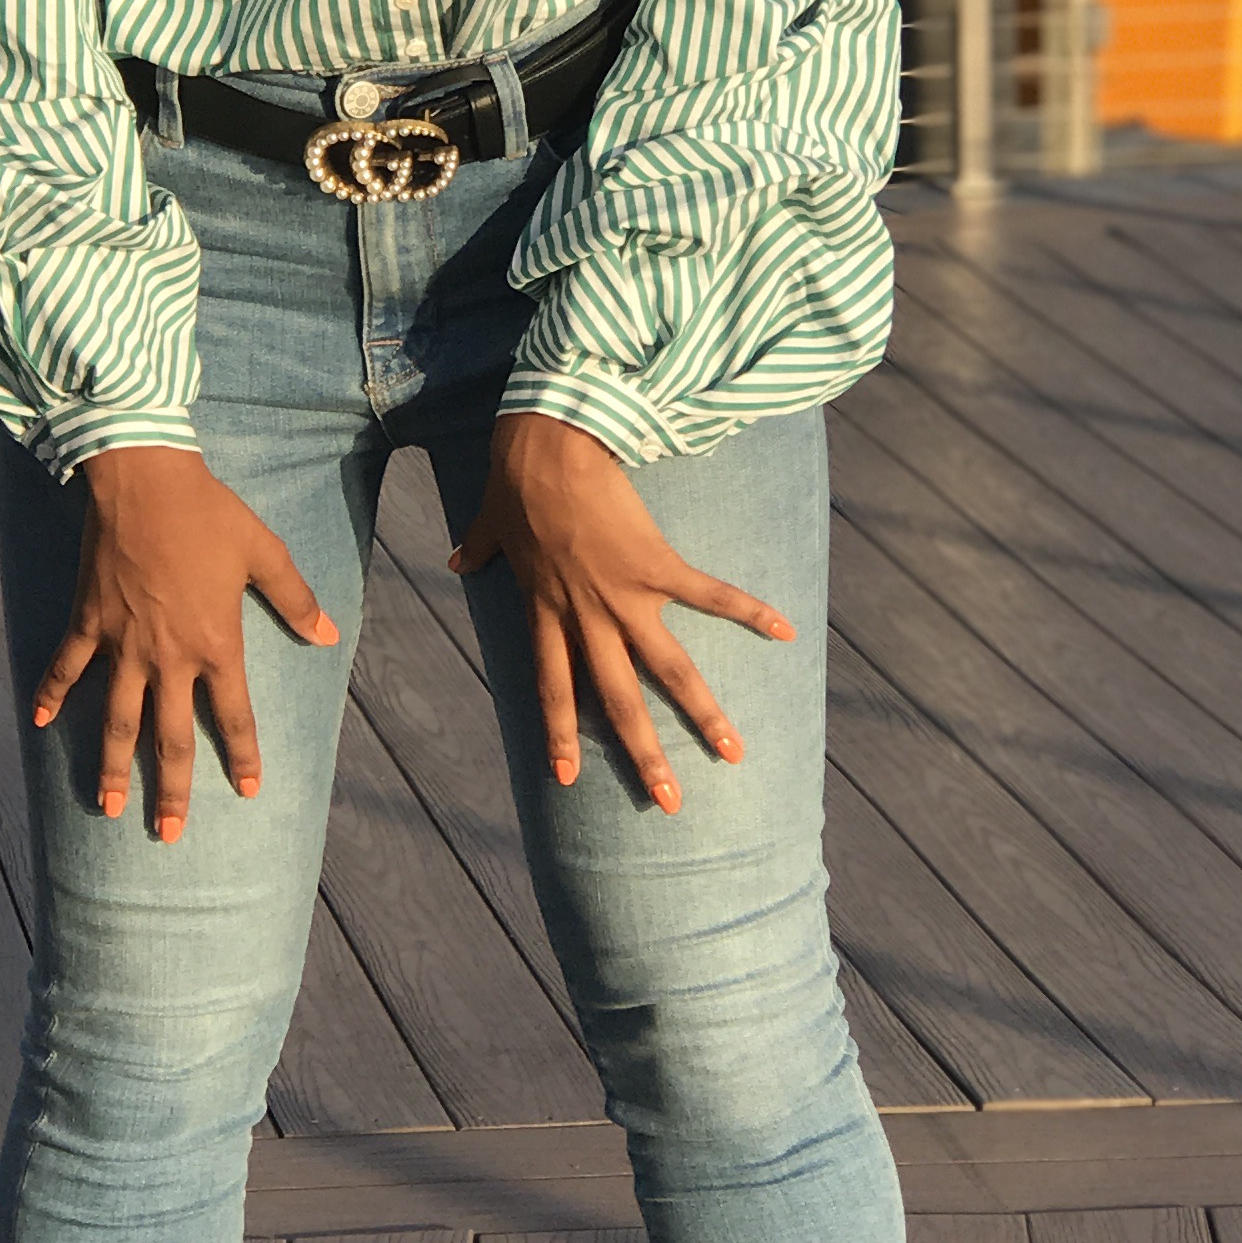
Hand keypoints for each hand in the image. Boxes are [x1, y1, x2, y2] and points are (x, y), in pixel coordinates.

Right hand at [35, 447, 335, 840]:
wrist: (144, 480)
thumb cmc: (209, 513)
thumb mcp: (264, 553)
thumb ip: (295, 599)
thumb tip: (329, 635)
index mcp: (215, 643)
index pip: (232, 715)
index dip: (241, 756)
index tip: (246, 791)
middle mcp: (168, 656)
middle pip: (168, 738)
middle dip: (169, 790)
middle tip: (166, 834)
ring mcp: (122, 643)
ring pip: (117, 721)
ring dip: (111, 767)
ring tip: (107, 808)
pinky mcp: (89, 622)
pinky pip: (67, 668)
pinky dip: (52, 695)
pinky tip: (41, 724)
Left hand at [450, 411, 792, 810]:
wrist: (553, 440)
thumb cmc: (519, 475)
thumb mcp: (490, 521)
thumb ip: (478, 549)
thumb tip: (454, 560)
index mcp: (547, 610)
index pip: (553, 687)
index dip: (560, 734)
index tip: (566, 779)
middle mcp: (588, 616)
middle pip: (617, 700)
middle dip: (643, 754)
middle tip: (667, 802)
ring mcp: (626, 595)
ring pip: (668, 670)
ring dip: (703, 713)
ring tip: (733, 751)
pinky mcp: (658, 564)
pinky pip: (710, 595)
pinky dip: (749, 611)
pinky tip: (786, 630)